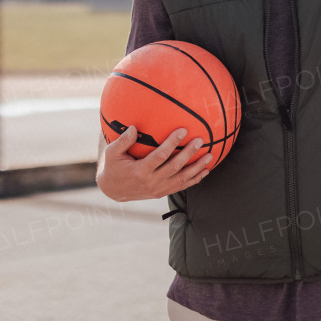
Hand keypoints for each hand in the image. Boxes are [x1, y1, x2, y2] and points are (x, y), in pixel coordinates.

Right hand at [96, 126, 213, 201]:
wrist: (113, 190)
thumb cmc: (112, 167)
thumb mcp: (112, 153)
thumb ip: (123, 141)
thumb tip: (133, 128)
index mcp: (140, 171)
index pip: (160, 156)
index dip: (172, 143)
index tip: (183, 130)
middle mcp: (151, 182)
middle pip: (175, 167)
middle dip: (189, 153)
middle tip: (200, 140)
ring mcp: (158, 189)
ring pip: (182, 179)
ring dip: (197, 168)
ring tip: (209, 155)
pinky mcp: (162, 193)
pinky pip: (181, 187)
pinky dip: (194, 180)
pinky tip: (205, 171)